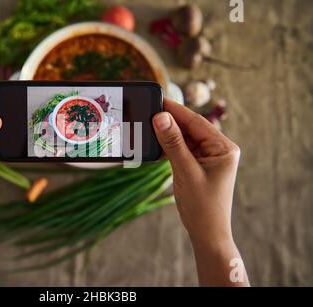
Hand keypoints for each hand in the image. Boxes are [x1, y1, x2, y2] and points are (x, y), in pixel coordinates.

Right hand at [153, 98, 247, 285]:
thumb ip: (173, 143)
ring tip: (147, 127)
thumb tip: (161, 118)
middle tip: (147, 112)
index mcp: (223, 148)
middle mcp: (218, 150)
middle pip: (190, 128)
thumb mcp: (186, 172)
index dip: (176, 110)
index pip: (197, 122)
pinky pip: (181, 150)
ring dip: (167, 135)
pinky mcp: (198, 166)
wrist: (207, 233)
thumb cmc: (203, 206)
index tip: (158, 100)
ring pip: (184, 139)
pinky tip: (155, 146)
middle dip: (169, 122)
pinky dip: (168, 148)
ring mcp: (208, 158)